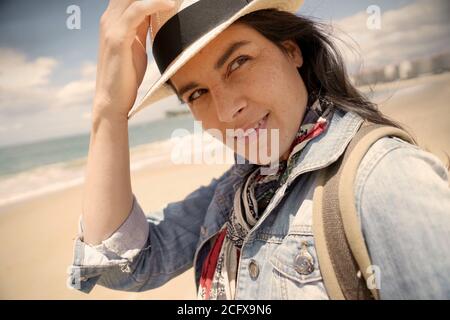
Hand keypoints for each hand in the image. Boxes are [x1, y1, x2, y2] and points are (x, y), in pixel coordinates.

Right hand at [93, 0, 174, 119]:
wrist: (112, 100)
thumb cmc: (126, 75)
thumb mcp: (137, 45)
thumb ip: (143, 26)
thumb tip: (157, 14)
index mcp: (114, 18)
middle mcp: (109, 18)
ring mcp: (111, 26)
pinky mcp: (117, 38)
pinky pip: (137, 11)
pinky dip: (154, 3)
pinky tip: (171, 4)